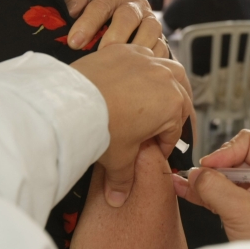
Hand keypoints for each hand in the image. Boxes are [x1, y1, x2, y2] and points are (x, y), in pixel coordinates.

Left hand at [65, 0, 167, 57]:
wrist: (120, 12)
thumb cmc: (97, 8)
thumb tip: (73, 10)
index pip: (101, 5)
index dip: (87, 24)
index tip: (74, 43)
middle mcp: (136, 4)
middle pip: (128, 17)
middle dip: (114, 37)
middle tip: (100, 55)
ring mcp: (151, 20)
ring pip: (151, 30)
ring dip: (136, 48)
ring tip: (121, 65)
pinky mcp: (161, 37)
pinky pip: (162, 47)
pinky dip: (153, 58)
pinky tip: (138, 70)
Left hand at [71, 44, 193, 206]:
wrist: (69, 102)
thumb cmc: (98, 126)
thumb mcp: (117, 158)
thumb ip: (123, 180)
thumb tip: (119, 198)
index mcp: (173, 105)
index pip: (175, 130)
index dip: (164, 145)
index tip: (152, 151)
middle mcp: (166, 78)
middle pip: (180, 97)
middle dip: (172, 113)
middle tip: (158, 126)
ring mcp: (146, 60)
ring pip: (168, 71)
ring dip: (166, 84)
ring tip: (153, 97)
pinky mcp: (126, 50)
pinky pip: (144, 57)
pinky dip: (142, 68)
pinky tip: (130, 80)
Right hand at [173, 130, 249, 242]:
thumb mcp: (242, 210)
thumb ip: (216, 188)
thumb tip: (195, 173)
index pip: (248, 143)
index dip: (226, 151)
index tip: (209, 166)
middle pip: (232, 158)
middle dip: (212, 168)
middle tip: (196, 178)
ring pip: (222, 176)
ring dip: (202, 179)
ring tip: (182, 181)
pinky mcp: (239, 208)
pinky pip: (217, 192)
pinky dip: (200, 191)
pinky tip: (183, 188)